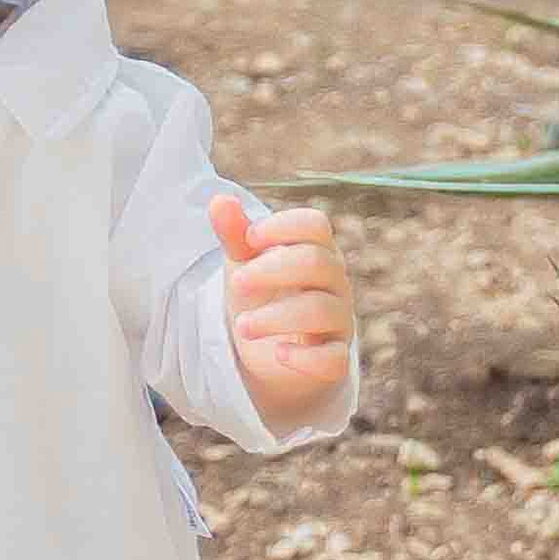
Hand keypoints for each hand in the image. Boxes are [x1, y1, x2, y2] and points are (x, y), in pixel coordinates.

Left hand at [211, 196, 353, 427]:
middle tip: (236, 283)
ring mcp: (338, 321)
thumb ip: (235, 234)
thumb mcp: (244, 264)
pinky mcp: (333, 360)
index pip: (315, 224)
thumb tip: (220, 200)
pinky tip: (278, 354)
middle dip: (271, 271)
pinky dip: (304, 357)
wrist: (270, 353)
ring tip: (241, 326)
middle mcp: (334, 283)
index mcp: (316, 250)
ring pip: (321, 310)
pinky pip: (333, 358)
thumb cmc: (263, 297)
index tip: (248, 240)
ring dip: (275, 316)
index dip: (281, 227)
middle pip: (317, 262)